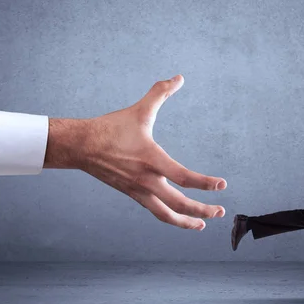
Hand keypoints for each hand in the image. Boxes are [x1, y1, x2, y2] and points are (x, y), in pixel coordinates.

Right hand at [44, 75, 225, 230]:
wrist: (81, 146)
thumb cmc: (111, 128)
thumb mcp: (140, 110)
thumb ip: (161, 93)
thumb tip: (178, 78)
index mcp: (152, 160)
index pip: (184, 178)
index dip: (205, 184)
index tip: (222, 185)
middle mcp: (147, 180)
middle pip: (179, 204)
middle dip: (202, 211)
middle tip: (220, 213)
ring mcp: (138, 191)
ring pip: (166, 215)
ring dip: (186, 222)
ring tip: (201, 225)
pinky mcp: (132, 195)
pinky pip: (155, 211)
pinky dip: (169, 216)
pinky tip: (178, 216)